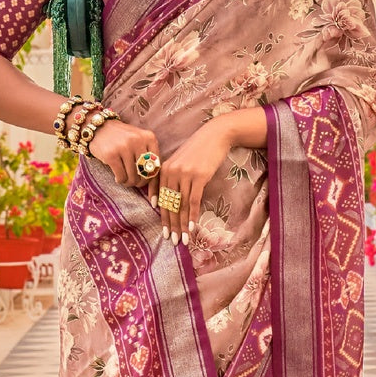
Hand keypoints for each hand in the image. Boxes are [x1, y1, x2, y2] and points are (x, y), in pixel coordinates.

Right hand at [87, 117, 160, 188]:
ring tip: (125, 180)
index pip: (157, 165)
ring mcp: (124, 147)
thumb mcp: (139, 142)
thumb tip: (154, 184)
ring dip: (129, 183)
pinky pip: (121, 176)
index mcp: (149, 137)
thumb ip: (149, 156)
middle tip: (134, 182)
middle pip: (145, 173)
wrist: (99, 128)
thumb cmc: (122, 139)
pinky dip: (120, 180)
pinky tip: (118, 178)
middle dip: (139, 182)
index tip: (148, 187)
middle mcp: (138, 140)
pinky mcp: (111, 154)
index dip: (153, 180)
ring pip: (133, 177)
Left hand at [152, 119, 234, 245]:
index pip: (160, 198)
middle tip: (172, 241)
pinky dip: (192, 215)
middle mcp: (171, 172)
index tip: (165, 231)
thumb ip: (173, 178)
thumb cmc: (199, 150)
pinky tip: (192, 227)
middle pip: (169, 204)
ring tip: (183, 240)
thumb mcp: (181, 161)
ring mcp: (184, 174)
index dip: (163, 217)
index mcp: (164, 170)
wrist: (215, 135)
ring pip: (181, 205)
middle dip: (171, 225)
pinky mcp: (198, 176)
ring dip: (182, 225)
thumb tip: (170, 199)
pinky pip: (193, 201)